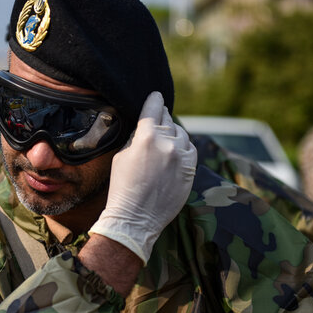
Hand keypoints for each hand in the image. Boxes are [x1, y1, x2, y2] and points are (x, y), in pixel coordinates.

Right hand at [88, 91, 196, 263]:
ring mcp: (182, 157)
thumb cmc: (123, 186)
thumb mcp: (122, 155)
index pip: (154, 107)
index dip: (154, 99)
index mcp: (147, 137)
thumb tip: (145, 124)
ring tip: (164, 140)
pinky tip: (174, 152)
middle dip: (162, 118)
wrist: (136, 217)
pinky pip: (190, 150)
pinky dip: (183, 148)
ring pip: (182, 134)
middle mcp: (168, 143)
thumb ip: (137, 136)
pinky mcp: (190, 169)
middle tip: (158, 118)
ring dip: (174, 134)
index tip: (156, 95)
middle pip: (168, 120)